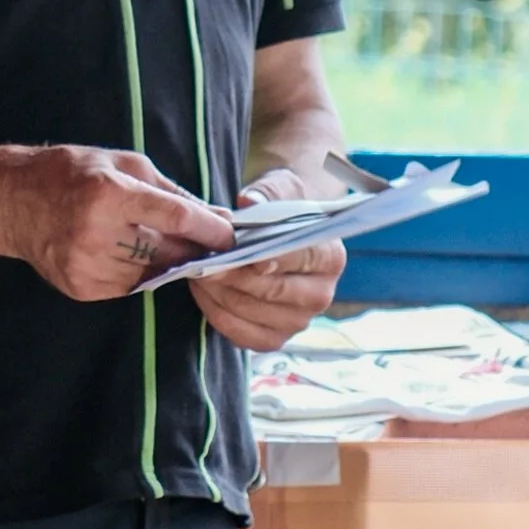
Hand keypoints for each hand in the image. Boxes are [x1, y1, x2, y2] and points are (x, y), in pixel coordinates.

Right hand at [0, 147, 232, 303]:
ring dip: (162, 260)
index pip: (176, 218)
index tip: (231, 235)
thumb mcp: (121, 163)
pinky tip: (120, 251)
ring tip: (148, 239)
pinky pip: (128, 286)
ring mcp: (87, 265)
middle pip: (168, 251)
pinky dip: (136, 272)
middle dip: (192, 247)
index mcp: (109, 194)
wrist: (9, 201)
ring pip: (152, 273)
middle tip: (206, 241)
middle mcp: (98, 233)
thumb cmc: (69, 173)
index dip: (209, 229)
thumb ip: (170, 192)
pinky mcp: (81, 287)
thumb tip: (214, 216)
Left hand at [195, 164, 345, 352]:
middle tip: (203, 260)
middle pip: (272, 290)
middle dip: (233, 274)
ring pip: (251, 311)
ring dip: (218, 293)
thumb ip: (267, 193)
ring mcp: (298, 321)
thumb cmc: (280, 212)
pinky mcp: (274, 339)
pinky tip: (203, 292)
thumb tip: (249, 202)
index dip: (272, 256)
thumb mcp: (279, 189)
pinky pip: (240, 334)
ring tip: (197, 271)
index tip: (243, 252)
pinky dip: (216, 313)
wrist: (280, 235)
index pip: (301, 258)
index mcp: (331, 258)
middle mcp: (321, 295)